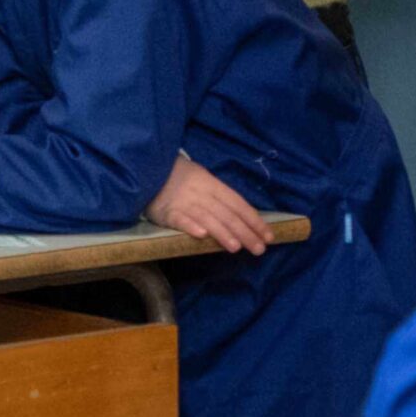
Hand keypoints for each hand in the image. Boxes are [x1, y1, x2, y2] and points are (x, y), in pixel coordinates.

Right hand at [145, 154, 269, 254]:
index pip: (238, 203)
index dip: (254, 220)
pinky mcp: (166, 212)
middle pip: (226, 214)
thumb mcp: (202, 179)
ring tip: (236, 247)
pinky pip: (180, 219)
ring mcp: (184, 202)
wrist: (147, 166)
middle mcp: (201, 193)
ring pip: (207, 218)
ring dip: (222, 233)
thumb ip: (219, 197)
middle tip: (259, 250)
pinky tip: (201, 236)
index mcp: (212, 184)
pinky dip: (190, 226)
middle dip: (245, 232)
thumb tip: (244, 217)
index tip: (268, 236)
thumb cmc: (179, 176)